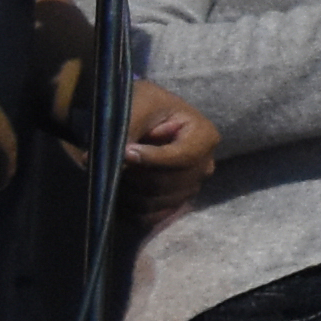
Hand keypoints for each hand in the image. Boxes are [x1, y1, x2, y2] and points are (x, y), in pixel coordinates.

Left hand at [118, 79, 216, 213]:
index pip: (183, 158)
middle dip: (135, 174)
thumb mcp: (138, 105)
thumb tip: (115, 161)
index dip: (152, 159)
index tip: (125, 152)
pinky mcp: (172, 204)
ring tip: (115, 170)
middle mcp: (204, 166)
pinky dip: (129, 206)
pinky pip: (149, 217)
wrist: (139, 118)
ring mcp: (190, 188)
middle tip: (115, 159)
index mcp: (205, 137)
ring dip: (128, 190)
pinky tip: (120, 187)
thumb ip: (129, 129)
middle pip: (167, 183)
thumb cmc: (143, 104)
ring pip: (155, 201)